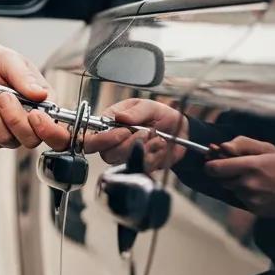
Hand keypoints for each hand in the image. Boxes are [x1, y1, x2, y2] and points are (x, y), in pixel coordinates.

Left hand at [0, 38, 52, 149]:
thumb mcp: (8, 59)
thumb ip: (24, 77)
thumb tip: (42, 95)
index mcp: (40, 104)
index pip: (57, 132)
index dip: (50, 131)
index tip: (35, 115)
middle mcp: (24, 123)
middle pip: (30, 139)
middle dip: (13, 117)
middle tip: (1, 94)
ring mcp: (2, 132)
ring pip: (3, 138)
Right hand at [71, 99, 189, 170]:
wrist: (179, 130)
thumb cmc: (159, 115)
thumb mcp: (149, 106)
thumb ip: (135, 111)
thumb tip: (119, 117)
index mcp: (110, 124)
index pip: (94, 137)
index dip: (106, 139)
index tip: (125, 131)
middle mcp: (114, 142)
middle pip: (108, 154)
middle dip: (129, 144)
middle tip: (146, 131)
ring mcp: (126, 156)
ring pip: (124, 162)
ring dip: (144, 150)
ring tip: (156, 138)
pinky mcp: (139, 166)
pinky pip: (141, 168)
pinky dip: (154, 157)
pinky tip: (160, 147)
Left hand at [204, 137, 274, 218]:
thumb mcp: (268, 148)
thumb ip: (242, 144)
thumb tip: (222, 147)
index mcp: (249, 166)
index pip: (214, 168)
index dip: (210, 164)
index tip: (212, 160)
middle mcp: (247, 184)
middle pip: (220, 179)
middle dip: (224, 172)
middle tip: (237, 167)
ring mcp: (250, 199)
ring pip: (230, 188)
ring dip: (235, 182)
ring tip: (254, 178)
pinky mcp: (254, 209)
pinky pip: (240, 198)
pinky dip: (245, 193)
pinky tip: (260, 189)